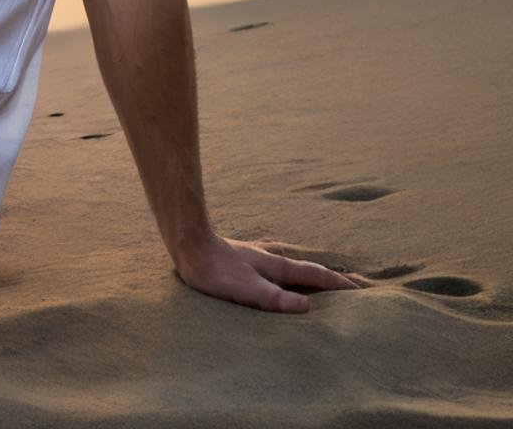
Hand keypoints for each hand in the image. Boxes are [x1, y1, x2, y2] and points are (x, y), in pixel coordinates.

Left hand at [174, 233, 373, 312]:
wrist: (187, 246)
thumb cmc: (214, 271)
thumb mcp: (247, 290)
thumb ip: (275, 299)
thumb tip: (309, 306)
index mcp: (279, 267)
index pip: (318, 276)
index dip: (342, 284)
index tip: (366, 291)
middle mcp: (274, 262)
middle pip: (313, 272)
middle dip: (337, 281)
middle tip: (362, 290)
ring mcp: (261, 262)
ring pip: (298, 271)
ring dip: (318, 280)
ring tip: (334, 289)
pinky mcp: (248, 265)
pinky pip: (283, 273)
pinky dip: (297, 279)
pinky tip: (291, 283)